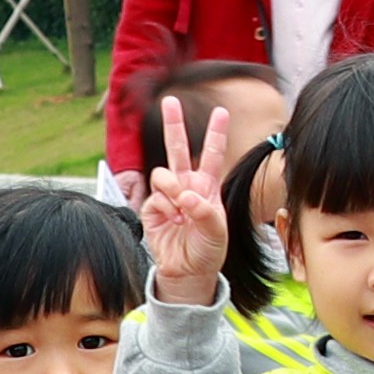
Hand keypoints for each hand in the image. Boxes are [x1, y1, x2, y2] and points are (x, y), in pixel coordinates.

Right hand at [135, 106, 238, 310]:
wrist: (189, 272)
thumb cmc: (208, 250)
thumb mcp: (217, 231)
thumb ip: (205, 210)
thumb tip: (186, 194)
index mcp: (207, 186)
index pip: (212, 154)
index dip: (216, 133)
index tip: (221, 111)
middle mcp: (186, 186)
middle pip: (177, 149)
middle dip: (173, 124)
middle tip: (170, 101)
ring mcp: (168, 197)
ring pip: (162, 173)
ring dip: (172, 188)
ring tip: (182, 208)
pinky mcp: (151, 210)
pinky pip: (155, 198)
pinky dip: (165, 208)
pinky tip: (173, 222)